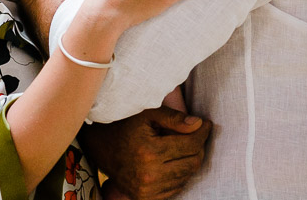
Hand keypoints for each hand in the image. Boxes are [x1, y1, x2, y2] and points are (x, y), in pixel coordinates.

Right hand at [79, 106, 211, 199]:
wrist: (101, 147)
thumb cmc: (126, 126)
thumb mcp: (147, 114)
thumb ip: (173, 118)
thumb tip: (198, 124)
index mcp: (149, 151)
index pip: (190, 144)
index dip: (202, 133)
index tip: (206, 124)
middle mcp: (149, 174)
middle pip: (192, 163)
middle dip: (199, 147)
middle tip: (197, 134)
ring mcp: (147, 190)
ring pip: (186, 177)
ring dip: (191, 161)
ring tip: (185, 146)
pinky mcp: (146, 198)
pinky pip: (176, 188)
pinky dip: (180, 174)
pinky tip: (175, 161)